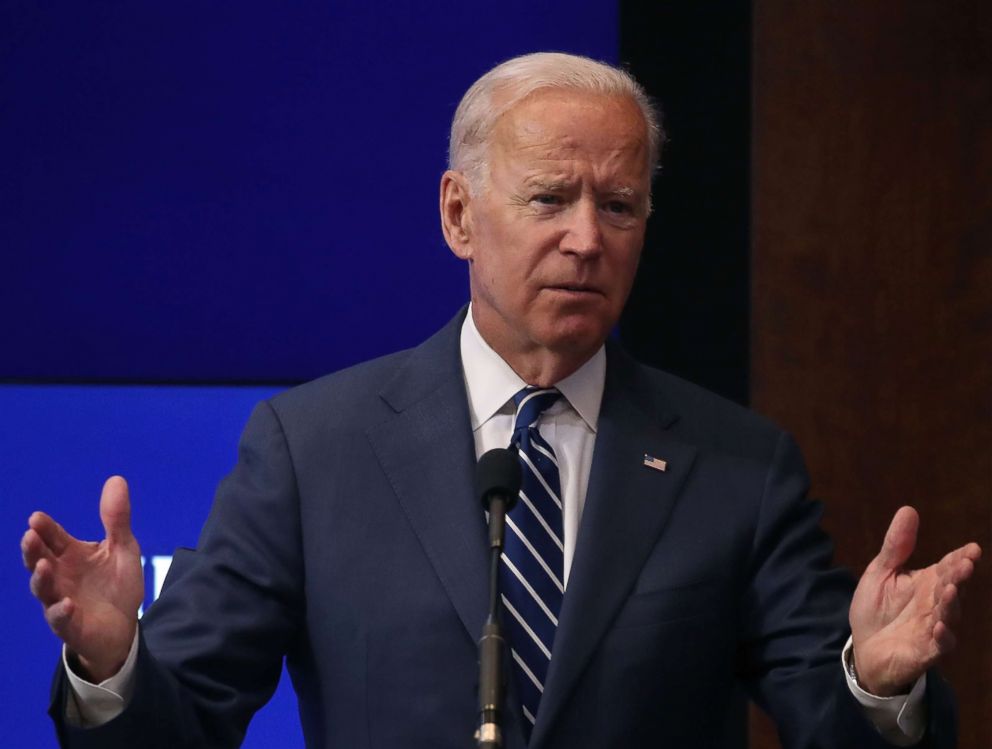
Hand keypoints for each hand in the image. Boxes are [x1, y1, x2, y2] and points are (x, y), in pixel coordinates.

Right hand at [22, 476, 143, 682]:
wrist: (123, 625)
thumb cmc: (116, 584)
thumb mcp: (122, 547)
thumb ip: (117, 518)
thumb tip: (116, 479)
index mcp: (70, 554)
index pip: (53, 538)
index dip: (45, 528)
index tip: (36, 518)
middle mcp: (60, 575)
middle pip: (39, 560)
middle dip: (32, 550)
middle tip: (29, 536)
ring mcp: (60, 600)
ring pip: (43, 589)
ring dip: (40, 578)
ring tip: (41, 566)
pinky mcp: (69, 624)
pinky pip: (60, 619)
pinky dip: (61, 611)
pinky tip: (66, 603)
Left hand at [849, 506, 980, 695]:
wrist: (864, 647)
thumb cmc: (876, 608)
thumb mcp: (881, 572)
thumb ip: (896, 546)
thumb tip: (908, 509)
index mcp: (927, 582)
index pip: (947, 567)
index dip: (960, 558)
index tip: (971, 548)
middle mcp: (935, 603)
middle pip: (951, 587)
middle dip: (959, 576)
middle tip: (965, 564)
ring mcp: (933, 627)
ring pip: (948, 614)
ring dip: (951, 603)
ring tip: (950, 589)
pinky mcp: (926, 651)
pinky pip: (940, 645)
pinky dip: (942, 636)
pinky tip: (940, 626)